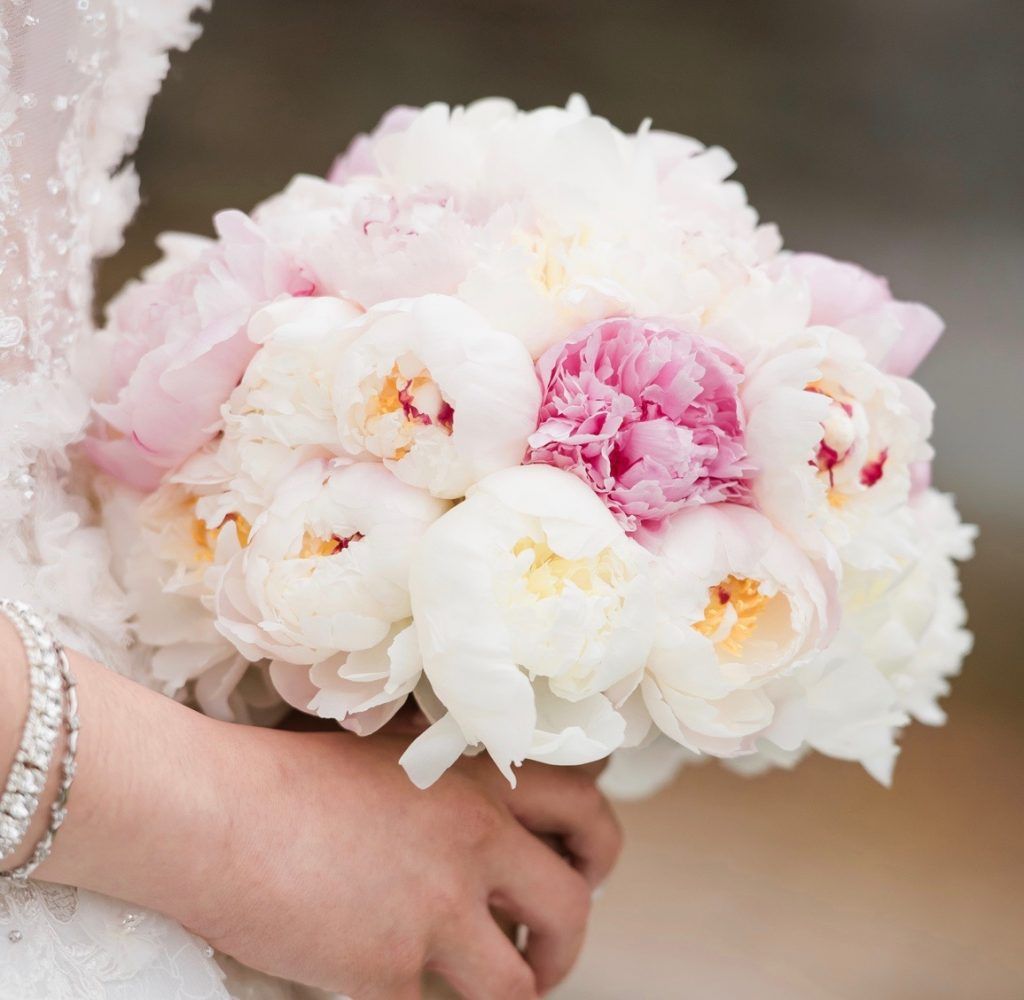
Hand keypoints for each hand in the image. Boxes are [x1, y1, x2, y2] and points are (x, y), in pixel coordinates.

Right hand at [20, 642, 622, 999]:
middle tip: (543, 952)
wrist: (213, 809)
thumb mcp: (393, 751)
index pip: (586, 810)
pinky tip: (397, 990)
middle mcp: (474, 840)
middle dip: (569, 943)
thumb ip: (453, 778)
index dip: (596, 849)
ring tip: (489, 989)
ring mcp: (435, 909)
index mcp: (478, 779)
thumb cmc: (290, 772)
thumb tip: (495, 816)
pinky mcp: (387, 969)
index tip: (579, 870)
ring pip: (518, 985)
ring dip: (515, 993)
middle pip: (573, 905)